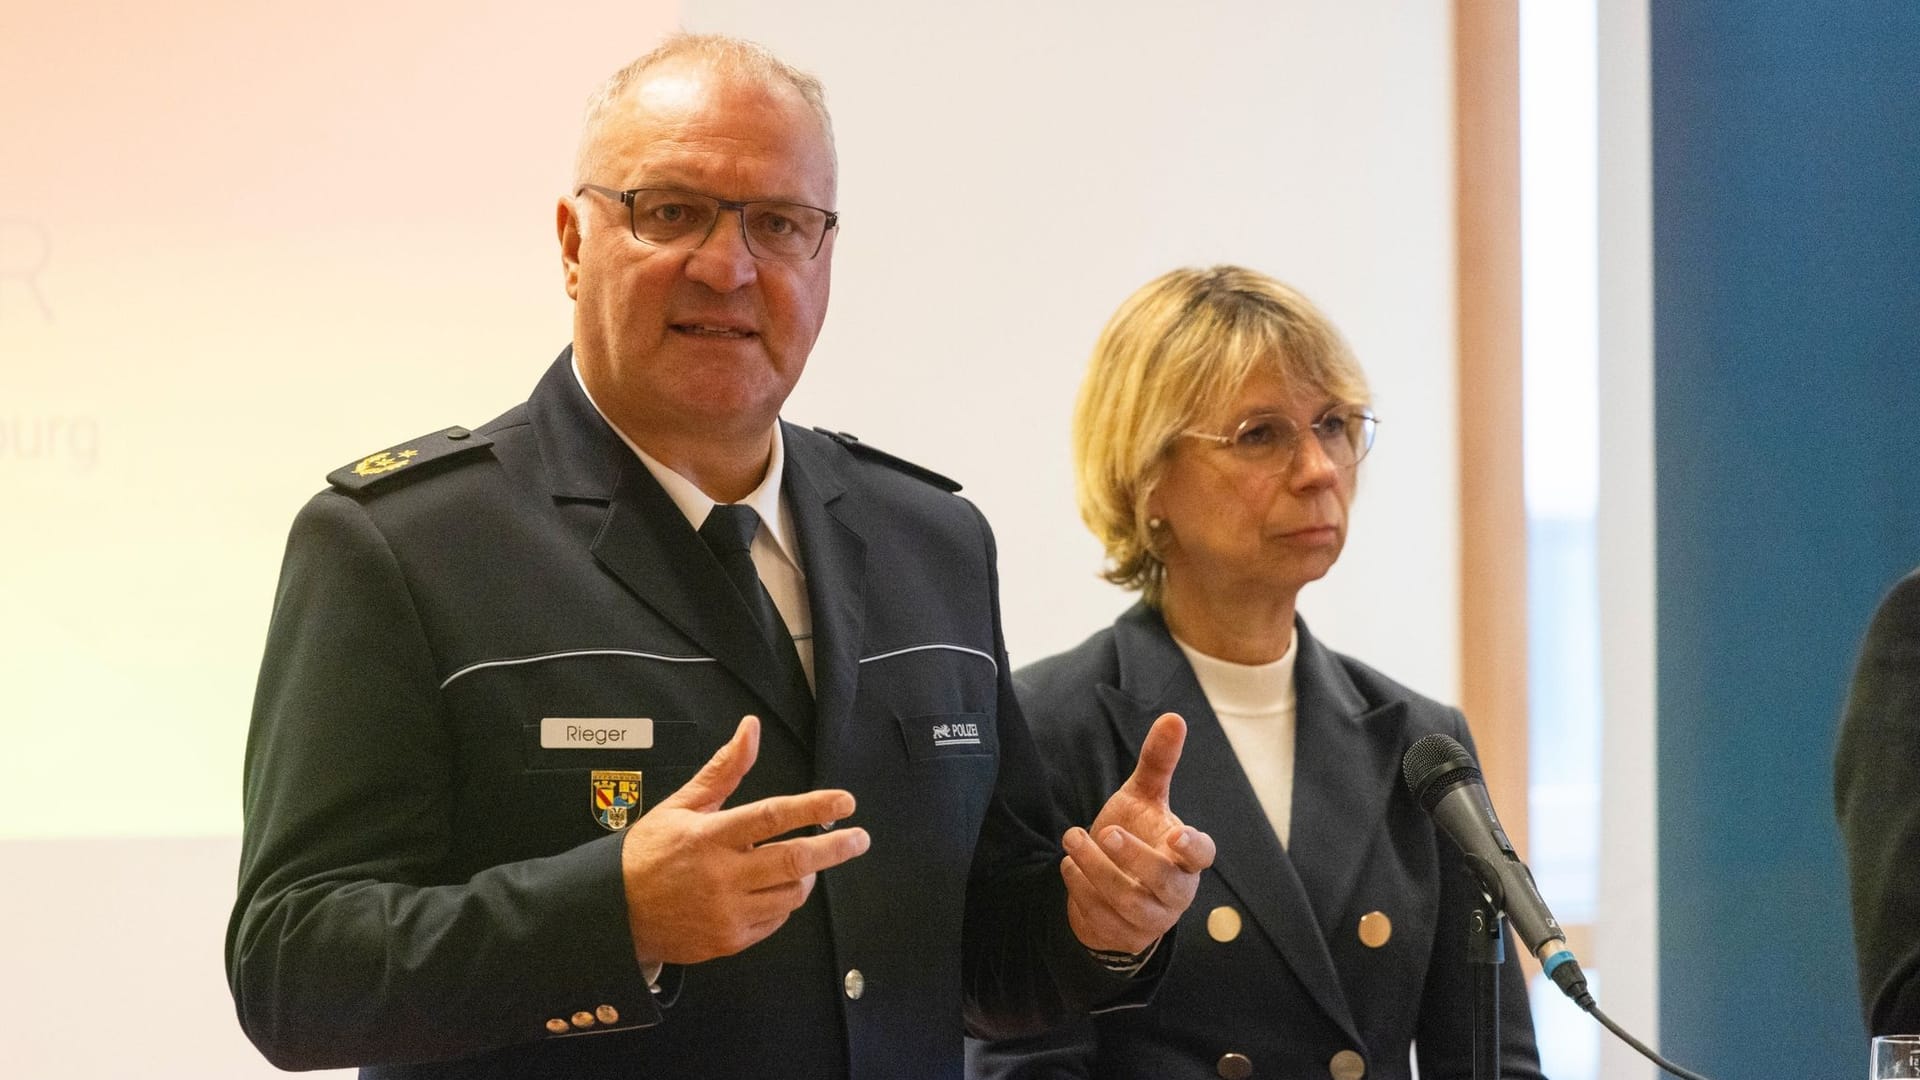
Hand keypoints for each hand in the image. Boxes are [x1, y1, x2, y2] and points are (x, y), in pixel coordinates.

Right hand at [620, 715, 870, 965]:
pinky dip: (783, 902)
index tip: (844, 801)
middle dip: (835, 849)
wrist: (614, 913)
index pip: (772, 817)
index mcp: (710, 837)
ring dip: (807, 875)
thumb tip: (751, 728)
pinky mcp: (729, 941)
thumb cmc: (649, 852)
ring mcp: (727, 913)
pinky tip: (775, 888)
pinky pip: (775, 921)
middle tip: (859, 838)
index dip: (813, 807)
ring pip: (790, 895)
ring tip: (805, 861)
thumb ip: (724, 769)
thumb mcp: (682, 805)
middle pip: (794, 862)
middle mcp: (721, 877)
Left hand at [1062, 712, 1215, 955]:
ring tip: (1073, 839)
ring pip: (1128, 901)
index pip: (1202, 856)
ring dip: (1096, 869)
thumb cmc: (1136, 836)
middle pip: (1164, 882)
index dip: (1193, 847)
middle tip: (1106, 831)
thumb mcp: (1143, 798)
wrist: (1109, 890)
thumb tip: (1173, 716)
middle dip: (1134, 858)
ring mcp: (1150, 918)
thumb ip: (1158, 762)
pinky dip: (1081, 890)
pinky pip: (1102, 918)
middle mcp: (1175, 891)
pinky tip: (1068, 865)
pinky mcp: (1123, 935)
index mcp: (1187, 858)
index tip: (1175, 834)